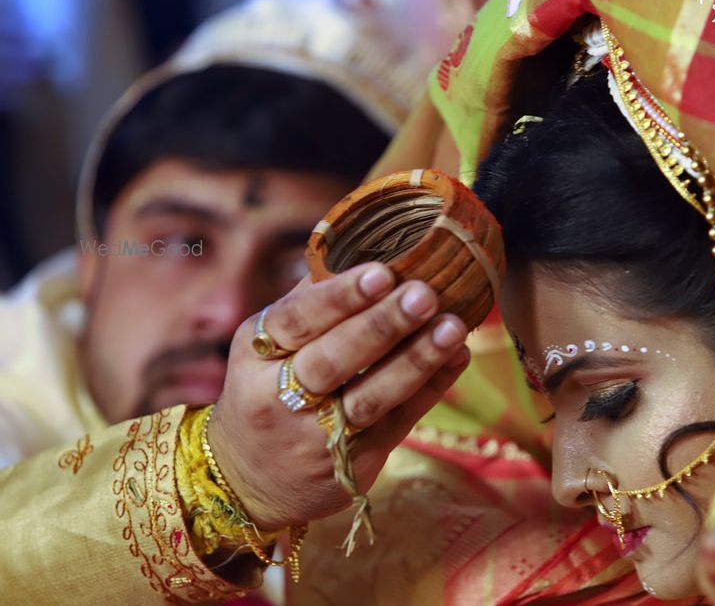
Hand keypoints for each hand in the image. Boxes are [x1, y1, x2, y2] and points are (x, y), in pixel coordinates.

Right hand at [208, 262, 469, 529]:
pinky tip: (456, 355)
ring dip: (416, 360)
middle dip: (383, 325)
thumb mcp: (262, 348)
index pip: (296, 320)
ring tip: (453, 326)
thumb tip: (358, 242)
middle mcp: (279, 399)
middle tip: (425, 293)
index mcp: (254, 356)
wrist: (246, 483)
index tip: (381, 272)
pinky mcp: (351, 464)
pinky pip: (397, 422)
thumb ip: (307, 301)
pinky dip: (430, 388)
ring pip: (371, 397)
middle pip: (335, 360)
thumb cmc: (263, 393)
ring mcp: (316, 438)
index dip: (339, 296)